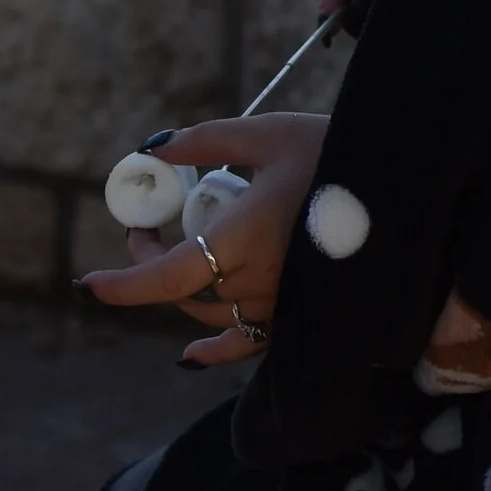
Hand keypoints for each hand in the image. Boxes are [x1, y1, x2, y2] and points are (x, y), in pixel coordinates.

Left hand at [80, 113, 326, 368]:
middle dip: (150, 259)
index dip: (123, 285)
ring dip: (178, 289)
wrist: (405, 188)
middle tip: (147, 223)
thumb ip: (207, 141)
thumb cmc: (336, 153)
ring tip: (171, 247)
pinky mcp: (299, 313)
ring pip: (209, 310)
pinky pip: (248, 343)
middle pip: (183, 289)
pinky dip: (215, 350)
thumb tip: (155, 151)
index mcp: (247, 236)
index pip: (168, 277)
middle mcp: (260, 279)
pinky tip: (189, 355)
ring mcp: (282, 303)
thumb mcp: (269, 134)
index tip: (86, 283)